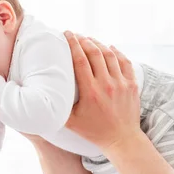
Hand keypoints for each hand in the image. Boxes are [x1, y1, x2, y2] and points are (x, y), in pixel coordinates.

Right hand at [64, 32, 140, 152]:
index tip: (67, 34)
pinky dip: (116, 52)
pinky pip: (124, 62)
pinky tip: (109, 47)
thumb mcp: (71, 122)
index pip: (80, 61)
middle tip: (76, 35)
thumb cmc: (94, 131)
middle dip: (84, 40)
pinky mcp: (132, 85)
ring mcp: (121, 84)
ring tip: (90, 40)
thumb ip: (59, 107)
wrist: (121, 139)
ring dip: (99, 44)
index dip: (73, 44)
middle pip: (95, 53)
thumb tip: (42, 96)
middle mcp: (106, 85)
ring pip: (110, 55)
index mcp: (90, 92)